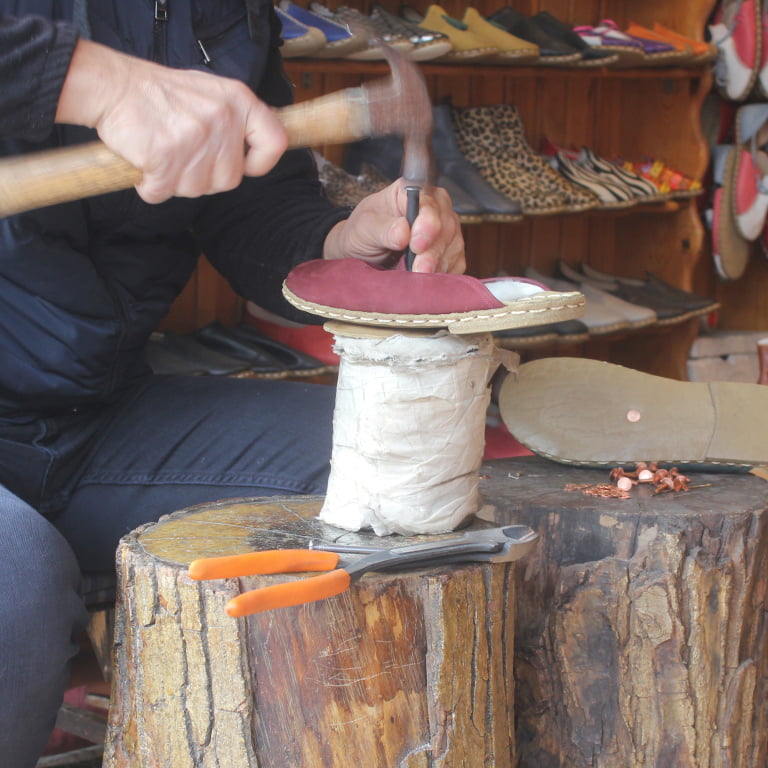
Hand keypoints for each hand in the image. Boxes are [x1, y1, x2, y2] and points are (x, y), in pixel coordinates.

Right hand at [55, 40, 286, 203]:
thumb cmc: (161, 94)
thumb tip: (259, 152)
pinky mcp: (166, 155)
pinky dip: (150, 187)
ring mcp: (195, 137)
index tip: (246, 166)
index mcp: (239, 101)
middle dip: (205, 177)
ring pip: (196, 190)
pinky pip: (162, 193)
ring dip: (175, 182)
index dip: (261, 163)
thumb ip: (237, 121)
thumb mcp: (212, 93)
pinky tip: (145, 162)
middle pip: (230, 180)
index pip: (275, 142)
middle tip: (183, 153)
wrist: (113, 86)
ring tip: (162, 151)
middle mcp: (222, 118)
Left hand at [323, 180, 465, 273]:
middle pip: (445, 227)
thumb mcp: (364, 227)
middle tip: (419, 269)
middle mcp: (435, 208)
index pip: (428, 203)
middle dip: (432, 251)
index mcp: (412, 192)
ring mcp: (446, 231)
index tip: (417, 244)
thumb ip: (382, 228)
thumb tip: (403, 232)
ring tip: (418, 277)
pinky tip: (427, 280)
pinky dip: (442, 275)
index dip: (426, 223)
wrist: (365, 254)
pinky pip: (455, 264)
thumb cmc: (364, 233)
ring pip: (453, 247)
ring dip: (437, 266)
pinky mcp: (451, 253)